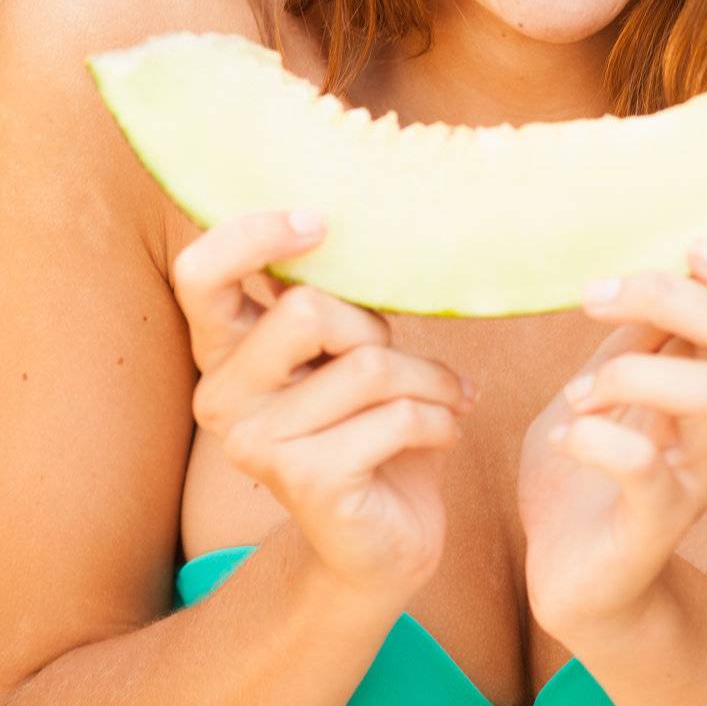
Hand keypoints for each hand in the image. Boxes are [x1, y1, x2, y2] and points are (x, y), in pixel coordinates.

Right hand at [172, 209, 476, 603]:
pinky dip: (437, 418)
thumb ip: (332, 298)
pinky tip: (444, 431)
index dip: (254, 235)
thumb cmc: (368, 424)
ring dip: (426, 377)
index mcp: (224, 349)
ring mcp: (256, 442)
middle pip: (306, 307)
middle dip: (374, 325)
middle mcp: (221, 394)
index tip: (319, 225)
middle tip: (398, 356)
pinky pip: (394, 416)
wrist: (379, 543)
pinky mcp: (303, 481)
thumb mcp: (346, 348)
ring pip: (366, 363)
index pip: (199, 273)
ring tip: (445, 395)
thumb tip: (353, 228)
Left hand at [517, 240, 706, 641]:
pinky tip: (568, 436)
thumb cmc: (588, 468)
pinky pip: (646, 466)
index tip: (688, 249)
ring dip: (630, 371)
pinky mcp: (657, 526)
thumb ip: (638, 331)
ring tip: (578, 393)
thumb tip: (658, 261)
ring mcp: (696, 478)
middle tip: (596, 298)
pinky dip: (596, 436)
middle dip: (668, 294)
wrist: (572, 579)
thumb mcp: (608, 379)